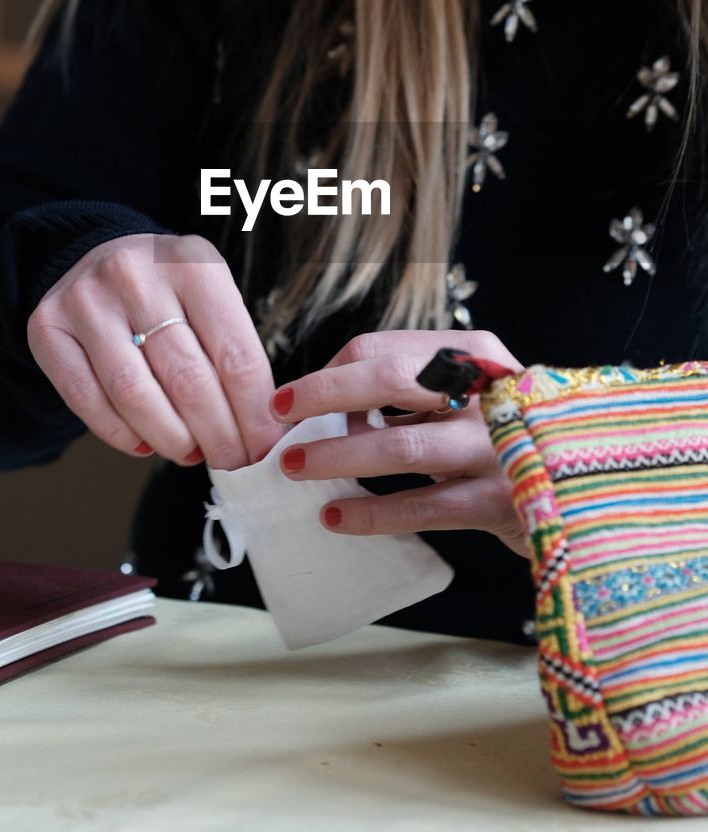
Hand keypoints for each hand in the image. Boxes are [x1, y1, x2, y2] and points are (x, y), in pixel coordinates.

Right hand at [27, 233, 283, 469]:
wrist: (95, 253)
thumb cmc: (167, 288)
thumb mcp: (209, 296)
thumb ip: (233, 352)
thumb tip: (260, 431)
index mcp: (193, 263)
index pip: (235, 355)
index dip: (254, 414)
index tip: (266, 448)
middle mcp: (136, 275)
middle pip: (188, 380)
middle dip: (218, 435)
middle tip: (233, 463)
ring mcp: (87, 300)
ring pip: (135, 395)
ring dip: (171, 439)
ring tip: (191, 453)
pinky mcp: (48, 328)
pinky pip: (87, 400)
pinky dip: (121, 434)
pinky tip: (146, 444)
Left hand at [270, 329, 528, 557]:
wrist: (587, 495)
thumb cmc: (504, 442)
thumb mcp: (467, 399)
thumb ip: (410, 393)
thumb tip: (325, 407)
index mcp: (474, 353)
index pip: (382, 349)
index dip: (328, 373)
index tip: (290, 400)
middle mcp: (488, 389)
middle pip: (387, 379)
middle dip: (322, 397)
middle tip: (278, 419)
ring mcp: (497, 445)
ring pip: (399, 445)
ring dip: (338, 455)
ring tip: (295, 468)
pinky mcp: (501, 500)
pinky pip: (422, 506)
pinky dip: (373, 512)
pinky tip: (336, 517)